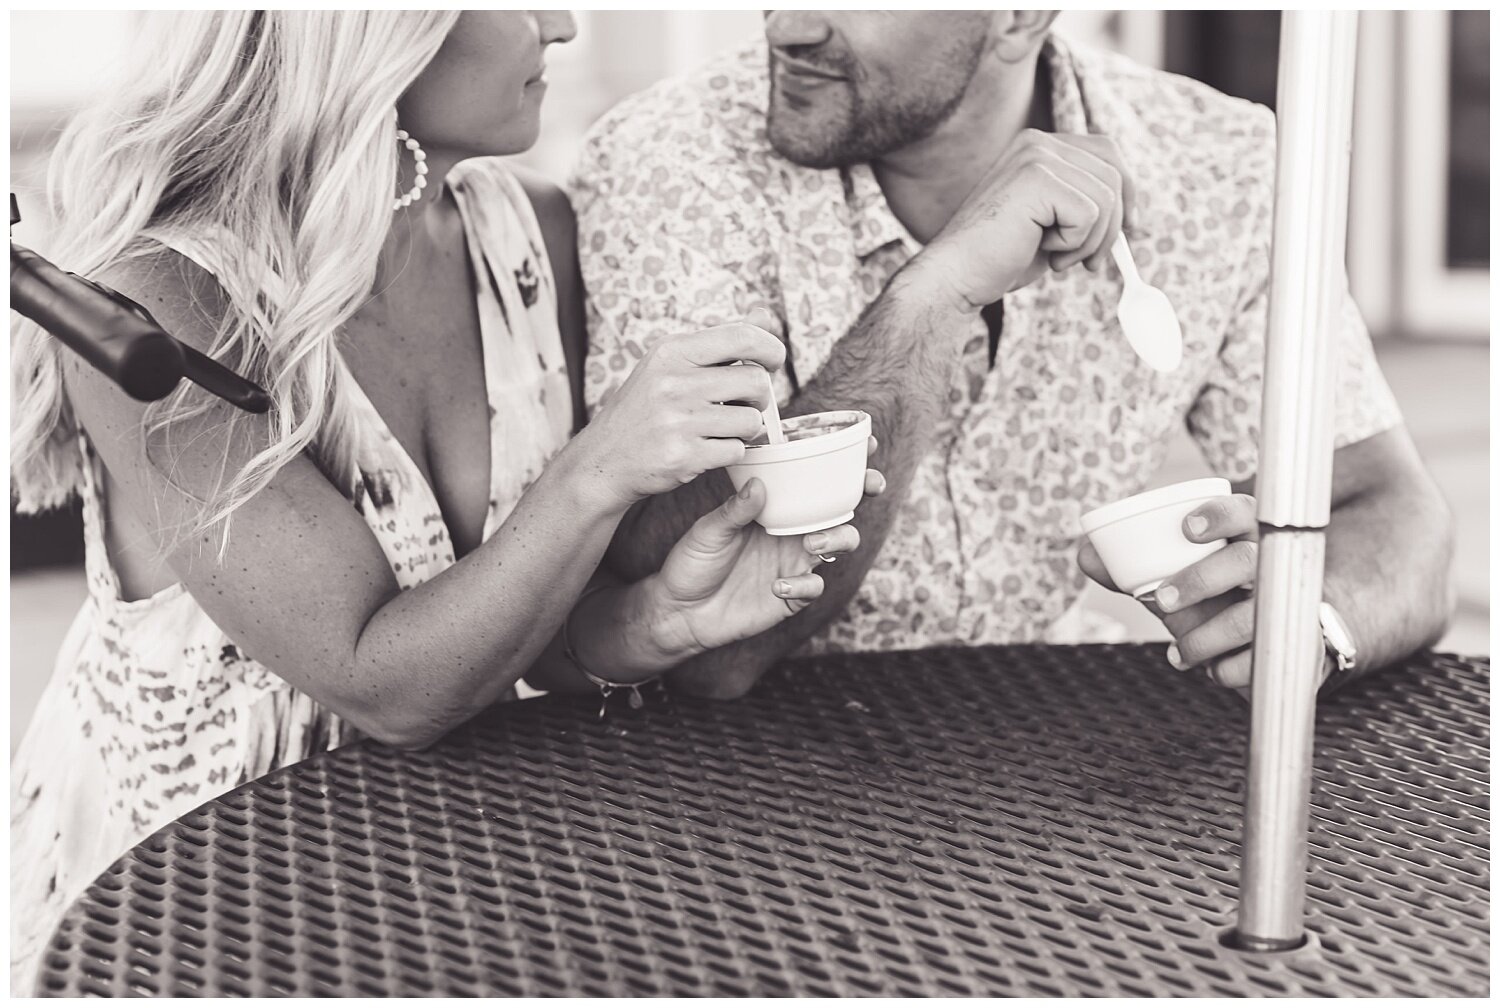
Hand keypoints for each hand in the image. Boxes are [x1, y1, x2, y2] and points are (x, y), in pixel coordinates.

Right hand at [573, 320, 786, 511]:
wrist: (605, 458)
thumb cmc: (643, 409)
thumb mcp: (670, 364)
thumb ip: (720, 342)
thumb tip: (763, 314)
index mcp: (672, 352)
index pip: (742, 337)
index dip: (770, 348)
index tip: (772, 361)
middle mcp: (674, 383)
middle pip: (756, 381)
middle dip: (760, 396)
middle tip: (743, 404)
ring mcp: (678, 421)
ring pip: (751, 420)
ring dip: (745, 428)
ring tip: (721, 428)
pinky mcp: (684, 456)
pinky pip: (737, 450)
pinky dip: (729, 452)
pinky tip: (707, 448)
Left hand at [642, 468, 884, 661]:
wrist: (679, 611)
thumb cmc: (692, 563)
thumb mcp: (708, 530)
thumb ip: (735, 510)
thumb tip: (759, 483)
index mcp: (775, 509)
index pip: (812, 483)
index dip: (842, 465)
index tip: (865, 446)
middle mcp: (791, 533)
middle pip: (839, 508)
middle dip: (860, 493)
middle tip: (868, 486)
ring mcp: (794, 563)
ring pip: (838, 543)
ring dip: (836, 537)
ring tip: (812, 541)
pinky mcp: (791, 596)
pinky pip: (814, 588)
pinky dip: (804, 585)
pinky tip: (777, 585)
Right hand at [912, 129, 1133, 311]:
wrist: (957, 276)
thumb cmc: (998, 258)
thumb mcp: (1050, 225)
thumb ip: (1082, 207)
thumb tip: (1132, 217)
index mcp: (1038, 146)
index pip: (1107, 153)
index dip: (1127, 192)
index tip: (1130, 229)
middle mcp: (1038, 142)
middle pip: (1114, 173)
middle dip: (1113, 225)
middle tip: (1089, 262)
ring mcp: (1036, 156)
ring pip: (1107, 197)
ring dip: (1092, 241)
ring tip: (1057, 258)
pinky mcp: (1037, 179)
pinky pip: (1091, 213)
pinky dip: (1076, 244)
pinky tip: (1044, 251)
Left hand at [1080, 493, 1285, 693]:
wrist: (1271, 638)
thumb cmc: (1217, 596)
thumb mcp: (1179, 577)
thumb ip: (1134, 566)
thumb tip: (1086, 554)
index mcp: (1247, 535)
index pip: (1243, 510)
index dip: (1218, 515)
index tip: (1186, 529)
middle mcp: (1274, 564)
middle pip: (1245, 560)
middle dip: (1199, 580)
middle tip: (1161, 600)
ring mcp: (1292, 604)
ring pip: (1254, 616)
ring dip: (1207, 636)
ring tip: (1179, 652)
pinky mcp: (1305, 645)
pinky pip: (1267, 659)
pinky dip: (1230, 670)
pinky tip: (1212, 671)